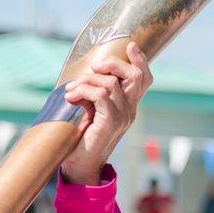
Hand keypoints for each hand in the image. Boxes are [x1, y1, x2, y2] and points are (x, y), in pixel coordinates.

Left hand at [62, 42, 152, 184]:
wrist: (78, 167)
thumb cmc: (79, 139)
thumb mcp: (88, 112)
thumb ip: (93, 95)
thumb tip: (85, 75)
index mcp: (128, 107)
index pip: (143, 79)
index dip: (140, 61)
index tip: (131, 46)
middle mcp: (130, 111)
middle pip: (134, 75)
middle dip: (112, 64)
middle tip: (92, 69)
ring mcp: (123, 117)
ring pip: (111, 83)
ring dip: (86, 81)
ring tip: (70, 91)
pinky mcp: (111, 123)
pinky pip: (100, 95)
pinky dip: (83, 91)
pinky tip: (71, 98)